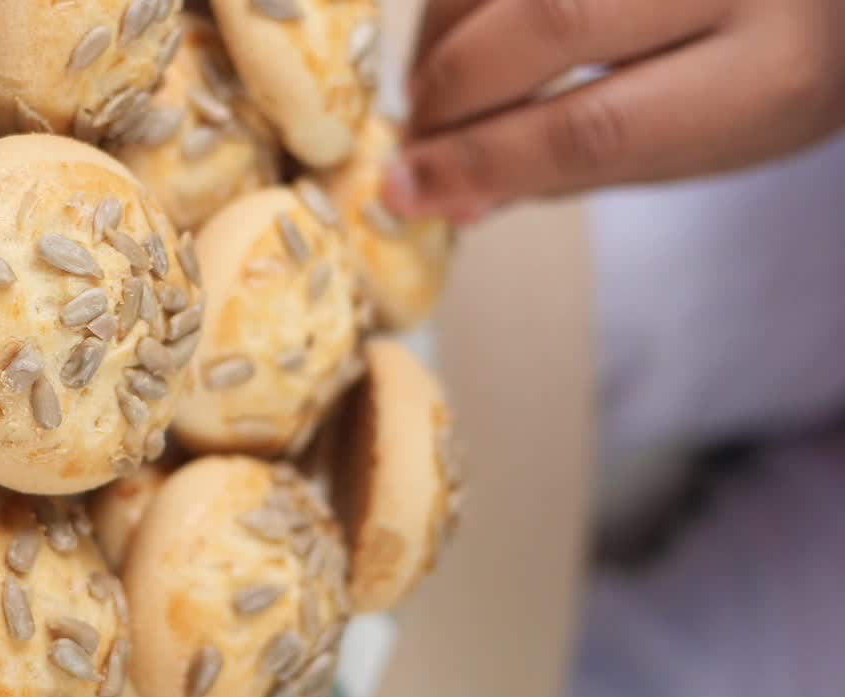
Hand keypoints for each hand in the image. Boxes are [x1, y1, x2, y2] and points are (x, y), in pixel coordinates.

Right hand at [384, 0, 844, 222]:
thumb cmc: (763, 70)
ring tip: (426, 84)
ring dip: (442, 32)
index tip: (408, 187)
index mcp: (766, 75)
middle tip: (410, 133)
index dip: (483, 160)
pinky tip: (451, 29)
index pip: (597, 126)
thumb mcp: (698, 141)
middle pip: (551, 22)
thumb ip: (579, 168)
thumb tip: (451, 197)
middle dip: (452, 88)